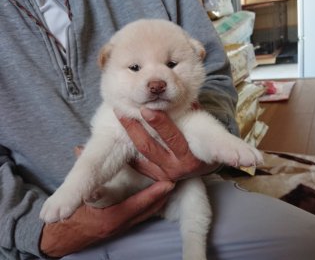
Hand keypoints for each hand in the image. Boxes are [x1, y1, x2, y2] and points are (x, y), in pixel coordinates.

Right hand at [40, 180, 173, 257]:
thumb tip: (79, 150)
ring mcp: (122, 227)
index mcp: (110, 218)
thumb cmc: (69, 219)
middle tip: (175, 179)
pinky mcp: (122, 227)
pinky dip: (151, 204)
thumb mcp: (72, 198)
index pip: (138, 205)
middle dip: (163, 196)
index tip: (168, 183)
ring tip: (170, 183)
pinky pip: (143, 216)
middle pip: (149, 210)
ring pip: (148, 213)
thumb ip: (79, 174)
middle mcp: (120, 224)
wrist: (63, 240)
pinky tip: (157, 194)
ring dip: (159, 199)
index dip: (154, 194)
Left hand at [118, 107, 218, 180]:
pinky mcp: (156, 177)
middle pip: (149, 147)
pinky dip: (130, 149)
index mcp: (190, 157)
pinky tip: (122, 135)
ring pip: (141, 154)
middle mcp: (177, 168)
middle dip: (134, 128)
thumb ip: (191, 111)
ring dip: (129, 135)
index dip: (158, 123)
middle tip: (122, 111)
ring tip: (120, 117)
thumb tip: (178, 90)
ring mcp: (165, 175)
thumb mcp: (204, 126)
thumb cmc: (207, 142)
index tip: (145, 109)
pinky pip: (138, 164)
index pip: (172, 138)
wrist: (208, 167)